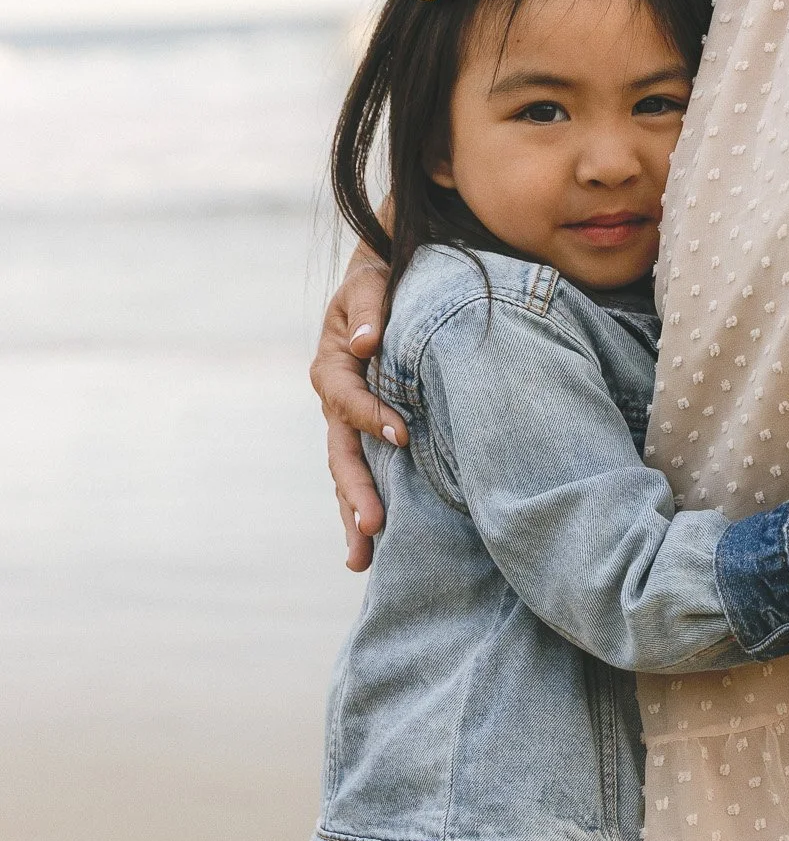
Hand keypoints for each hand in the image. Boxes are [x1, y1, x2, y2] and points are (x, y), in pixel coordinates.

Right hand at [312, 248, 403, 570]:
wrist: (388, 288)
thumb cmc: (384, 281)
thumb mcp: (373, 281)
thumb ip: (369, 307)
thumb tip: (366, 341)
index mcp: (333, 365)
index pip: (347, 398)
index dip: (371, 415)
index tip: (403, 434)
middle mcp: (335, 402)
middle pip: (341, 453)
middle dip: (356, 491)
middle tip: (373, 526)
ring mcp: (348, 424)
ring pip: (347, 475)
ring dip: (353, 515)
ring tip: (361, 559)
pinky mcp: (367, 436)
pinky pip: (364, 476)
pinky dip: (364, 508)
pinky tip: (373, 550)